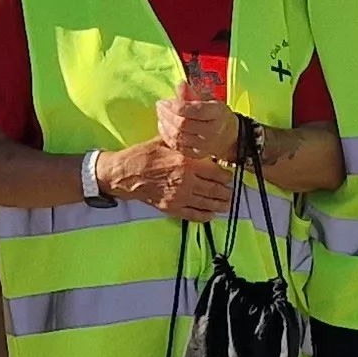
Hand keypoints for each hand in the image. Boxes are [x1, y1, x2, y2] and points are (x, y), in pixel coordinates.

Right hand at [102, 140, 232, 218]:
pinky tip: (211, 215)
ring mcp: (179, 197)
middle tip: (231, 192)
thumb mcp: (167, 142)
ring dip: (220, 205)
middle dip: (226, 192)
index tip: (229, 177)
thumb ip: (185, 144)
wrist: (126, 173)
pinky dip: (204, 216)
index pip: (216, 173)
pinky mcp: (171, 208)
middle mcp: (186, 181)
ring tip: (227, 204)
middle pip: (215, 190)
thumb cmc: (145, 155)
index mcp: (187, 163)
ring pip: (207, 204)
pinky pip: (193, 215)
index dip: (226, 176)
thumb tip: (199, 140)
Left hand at [159, 91, 238, 162]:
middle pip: (183, 124)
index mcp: (217, 113)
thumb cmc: (216, 114)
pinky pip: (177, 146)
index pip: (193, 110)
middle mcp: (213, 130)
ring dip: (165, 124)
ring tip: (161, 115)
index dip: (175, 105)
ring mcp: (205, 145)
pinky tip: (163, 127)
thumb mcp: (209, 99)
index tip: (166, 101)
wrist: (228, 136)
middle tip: (160, 106)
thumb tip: (180, 85)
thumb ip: (193, 93)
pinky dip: (166, 136)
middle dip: (167, 114)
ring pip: (178, 136)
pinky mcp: (198, 154)